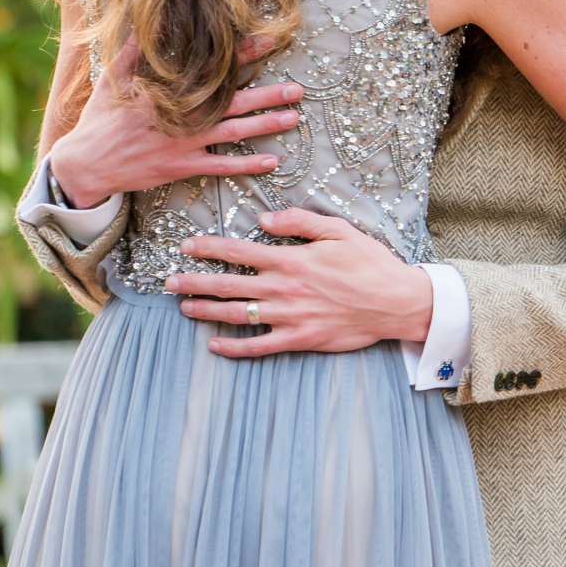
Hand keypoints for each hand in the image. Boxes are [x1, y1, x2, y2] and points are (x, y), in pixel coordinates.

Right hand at [49, 38, 298, 208]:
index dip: (241, 54)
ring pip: (233, 132)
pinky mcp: (182, 167)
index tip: (268, 41)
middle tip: (299, 88)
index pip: (211, 68)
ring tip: (294, 117)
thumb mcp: (111, 81)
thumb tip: (143, 23)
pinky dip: (246, 164)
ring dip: (266, 125)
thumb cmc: (101, 120)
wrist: (86, 165)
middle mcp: (180, 115)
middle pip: (233, 100)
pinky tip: (272, 161)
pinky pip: (221, 166)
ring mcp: (183, 143)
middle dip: (268, 93)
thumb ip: (132, 53)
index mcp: (166, 90)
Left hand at [167, 208, 433, 358]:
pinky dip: (234, 348)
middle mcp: (283, 289)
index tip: (186, 246)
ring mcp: (288, 317)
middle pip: (227, 285)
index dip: (208, 248)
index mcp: (290, 260)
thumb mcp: (340, 230)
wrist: (396, 302)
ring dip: (206, 311)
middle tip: (169, 282)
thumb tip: (265, 218)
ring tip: (184, 308)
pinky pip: (258, 346)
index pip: (238, 252)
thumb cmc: (371, 263)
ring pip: (236, 315)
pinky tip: (215, 345)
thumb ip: (300, 221)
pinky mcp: (299, 339)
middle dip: (194, 282)